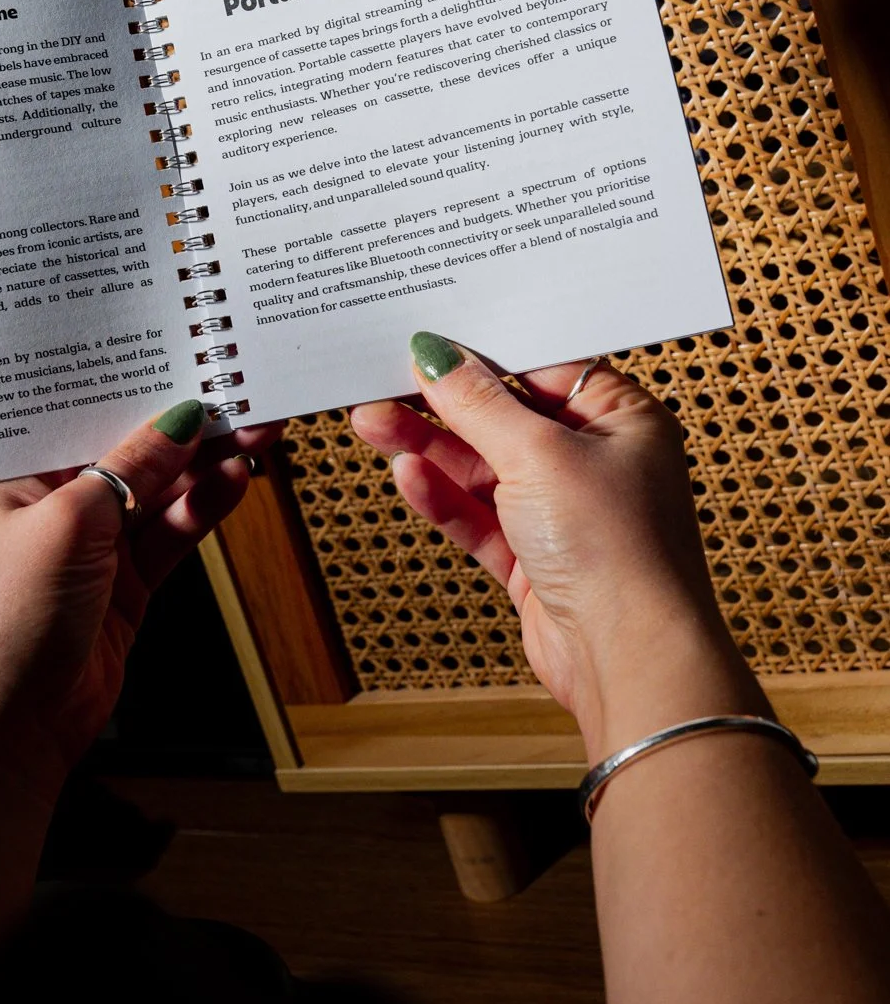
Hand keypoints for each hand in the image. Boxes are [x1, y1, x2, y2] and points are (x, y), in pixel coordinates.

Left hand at [0, 401, 279, 793]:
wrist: (7, 731)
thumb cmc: (4, 625)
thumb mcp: (67, 524)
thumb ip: (129, 468)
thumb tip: (178, 420)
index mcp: (15, 478)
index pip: (85, 418)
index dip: (136, 390)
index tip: (187, 363)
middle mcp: (52, 508)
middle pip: (130, 453)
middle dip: (184, 426)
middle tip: (239, 392)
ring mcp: (91, 550)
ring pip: (158, 493)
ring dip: (204, 465)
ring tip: (255, 430)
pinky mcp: (124, 589)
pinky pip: (169, 536)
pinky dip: (202, 508)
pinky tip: (234, 479)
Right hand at [350, 339, 763, 760]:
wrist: (628, 660)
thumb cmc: (619, 550)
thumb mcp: (539, 454)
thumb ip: (480, 405)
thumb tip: (440, 358)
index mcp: (623, 419)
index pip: (543, 368)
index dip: (485, 354)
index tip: (432, 343)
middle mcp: (597, 463)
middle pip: (505, 417)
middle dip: (444, 404)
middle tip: (386, 383)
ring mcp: (564, 514)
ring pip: (483, 468)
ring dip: (431, 448)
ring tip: (375, 422)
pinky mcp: (535, 559)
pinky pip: (479, 517)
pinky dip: (443, 496)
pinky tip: (408, 474)